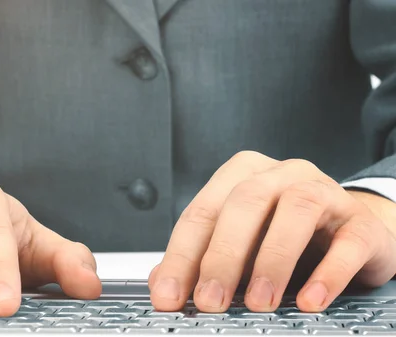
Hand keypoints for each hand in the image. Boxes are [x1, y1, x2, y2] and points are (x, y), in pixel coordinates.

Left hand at [149, 151, 395, 312]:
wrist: (350, 232)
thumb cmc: (285, 235)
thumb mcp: (238, 242)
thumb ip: (199, 259)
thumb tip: (163, 286)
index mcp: (243, 175)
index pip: (203, 211)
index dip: (182, 255)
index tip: (169, 295)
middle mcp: (281, 175)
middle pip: (245, 203)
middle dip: (223, 256)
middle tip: (210, 301)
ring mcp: (325, 192)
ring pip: (297, 210)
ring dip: (273, 260)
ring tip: (259, 302)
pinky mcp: (360, 223)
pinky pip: (347, 242)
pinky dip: (328, 273)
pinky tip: (309, 300)